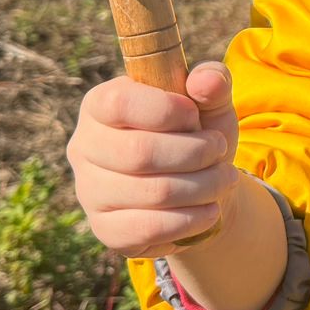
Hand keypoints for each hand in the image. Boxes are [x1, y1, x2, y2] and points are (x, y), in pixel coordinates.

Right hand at [66, 61, 242, 255]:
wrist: (199, 189)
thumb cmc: (198, 135)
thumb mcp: (210, 103)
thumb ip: (212, 82)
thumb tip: (205, 80)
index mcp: (100, 104)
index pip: (119, 103)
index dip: (167, 110)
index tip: (196, 118)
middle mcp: (84, 147)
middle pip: (139, 152)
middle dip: (196, 153)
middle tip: (219, 152)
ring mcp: (89, 191)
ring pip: (152, 192)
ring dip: (203, 186)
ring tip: (225, 179)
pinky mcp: (105, 229)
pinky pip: (148, 228)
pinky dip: (191, 220)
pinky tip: (210, 210)